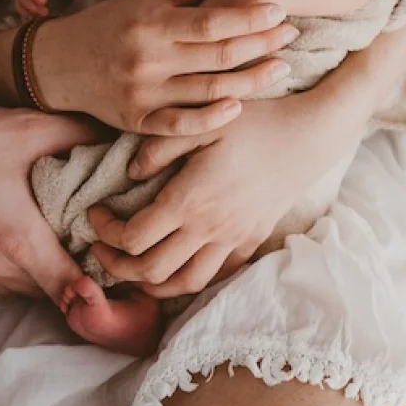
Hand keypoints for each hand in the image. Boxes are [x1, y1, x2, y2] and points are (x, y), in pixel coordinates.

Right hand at [0, 106, 103, 303]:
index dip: (102, 285)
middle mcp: (0, 267)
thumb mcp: (27, 128)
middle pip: (57, 293)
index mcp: (21, 240)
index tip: (121, 266)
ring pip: (32, 291)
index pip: (72, 289)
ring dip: (54, 276)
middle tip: (108, 250)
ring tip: (78, 246)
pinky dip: (29, 272)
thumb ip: (78, 134)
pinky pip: (9, 283)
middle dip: (84, 278)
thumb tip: (115, 139)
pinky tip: (40, 243)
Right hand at [32, 0, 298, 134]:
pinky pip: (180, 125)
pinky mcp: (136, 121)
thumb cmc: (108, 25)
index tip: (280, 11)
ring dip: (252, 82)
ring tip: (282, 69)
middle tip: (293, 36)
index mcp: (153, 23)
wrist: (54, 64)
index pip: (212, 21)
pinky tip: (239, 108)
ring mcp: (143, 93)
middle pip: (218, 55)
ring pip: (209, 91)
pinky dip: (212, 119)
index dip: (250, 18)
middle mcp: (149, 59)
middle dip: (262, 45)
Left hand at [84, 91, 360, 297]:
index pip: (133, 238)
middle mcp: (209, 228)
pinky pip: (214, 275)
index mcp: (190, 198)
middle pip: (149, 272)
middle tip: (102, 246)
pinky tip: (176, 260)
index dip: (105, 233)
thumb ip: (160, 145)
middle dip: (116, 265)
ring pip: (182, 284)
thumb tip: (131, 172)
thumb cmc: (256, 121)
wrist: (309, 136)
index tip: (96, 213)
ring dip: (150, 283)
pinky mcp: (250, 241)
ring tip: (134, 264)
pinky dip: (188, 277)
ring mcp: (232, 239)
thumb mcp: (204, 122)